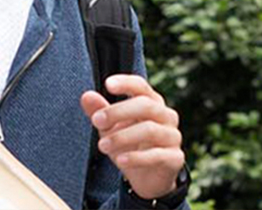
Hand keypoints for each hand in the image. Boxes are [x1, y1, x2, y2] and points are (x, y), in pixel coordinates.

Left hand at [80, 74, 183, 199]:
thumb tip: (86, 96)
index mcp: (152, 103)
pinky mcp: (175, 158)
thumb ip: (100, 111)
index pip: (141, 87)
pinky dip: (136, 157)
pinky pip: (156, 155)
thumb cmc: (131, 147)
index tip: (108, 84)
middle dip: (118, 111)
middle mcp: (166, 116)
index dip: (126, 83)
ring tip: (102, 145)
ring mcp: (173, 136)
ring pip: (150, 130)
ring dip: (122, 136)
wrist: (149, 178)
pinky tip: (120, 160)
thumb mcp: (112, 129)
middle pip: (146, 105)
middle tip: (96, 120)